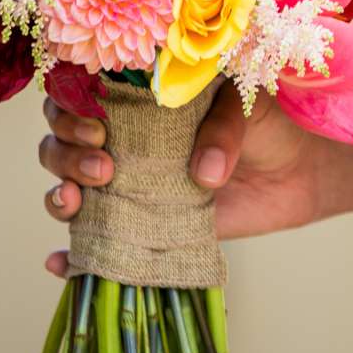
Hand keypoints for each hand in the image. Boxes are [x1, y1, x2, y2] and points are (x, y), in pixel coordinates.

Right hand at [38, 78, 333, 276]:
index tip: (97, 125)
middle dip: (65, 153)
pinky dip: (66, 254)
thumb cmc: (264, 126)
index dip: (68, 105)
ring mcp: (125, 184)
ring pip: (66, 184)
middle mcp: (120, 138)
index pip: (75, 91)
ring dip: (60, 193)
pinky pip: (91, 240)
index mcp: (137, 96)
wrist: (294, 174)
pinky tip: (60, 261)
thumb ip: (222, 129)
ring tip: (81, 201)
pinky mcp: (138, 225)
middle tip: (104, 166)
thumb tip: (203, 175)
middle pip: (59, 140)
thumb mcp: (245, 107)